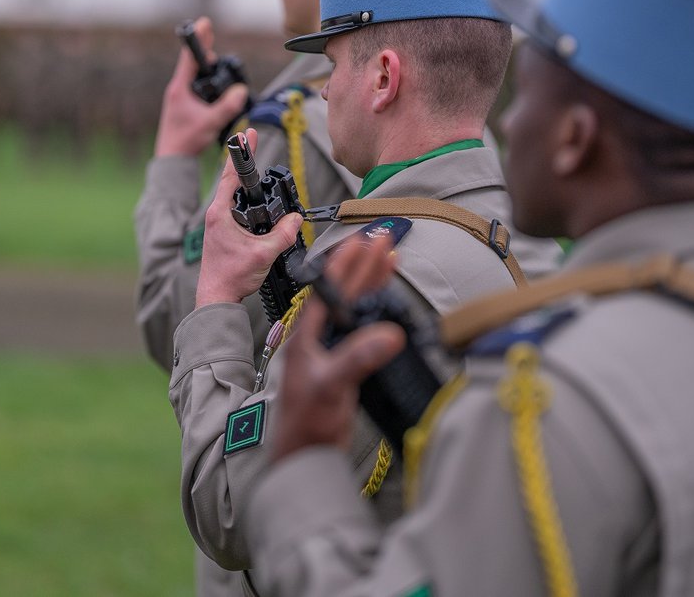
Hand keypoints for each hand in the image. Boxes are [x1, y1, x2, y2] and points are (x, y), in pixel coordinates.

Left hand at [154, 16, 249, 156]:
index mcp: (180, 88)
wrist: (172, 158)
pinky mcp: (182, 104)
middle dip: (207, 56)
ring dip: (206, 70)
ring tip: (216, 67)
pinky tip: (211, 87)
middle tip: (216, 52)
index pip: (190, 58)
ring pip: (194, 76)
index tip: (205, 23)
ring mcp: (178, 96)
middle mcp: (177, 89)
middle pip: (194, 64)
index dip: (199, 39)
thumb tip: (239, 90)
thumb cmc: (186, 140)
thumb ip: (227, 106)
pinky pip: (194, 86)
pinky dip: (204, 82)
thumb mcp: (210, 122)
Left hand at [195, 128, 304, 306]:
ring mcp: (218, 223)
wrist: (216, 297)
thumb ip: (283, 233)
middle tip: (254, 147)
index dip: (242, 154)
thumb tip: (295, 218)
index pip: (232, 176)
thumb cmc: (231, 277)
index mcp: (220, 213)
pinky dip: (247, 205)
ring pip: (235, 198)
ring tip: (261, 177)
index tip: (247, 135)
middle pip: (233, 183)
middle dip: (247, 168)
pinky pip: (236, 210)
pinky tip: (257, 207)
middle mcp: (216, 215)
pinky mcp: (222, 232)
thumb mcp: (264, 253)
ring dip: (248, 189)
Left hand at [271, 237, 405, 461]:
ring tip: (389, 259)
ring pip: (354, 306)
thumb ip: (357, 359)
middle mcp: (318, 337)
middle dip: (364, 264)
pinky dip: (376, 310)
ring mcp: (331, 350)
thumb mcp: (330, 385)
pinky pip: (362, 327)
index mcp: (308, 334)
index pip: (330, 289)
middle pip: (344, 291)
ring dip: (371, 282)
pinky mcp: (344, 365)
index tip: (366, 241)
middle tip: (384, 239)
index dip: (349, 263)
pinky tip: (386, 302)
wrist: (304, 455)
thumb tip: (389, 334)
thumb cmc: (305, 422)